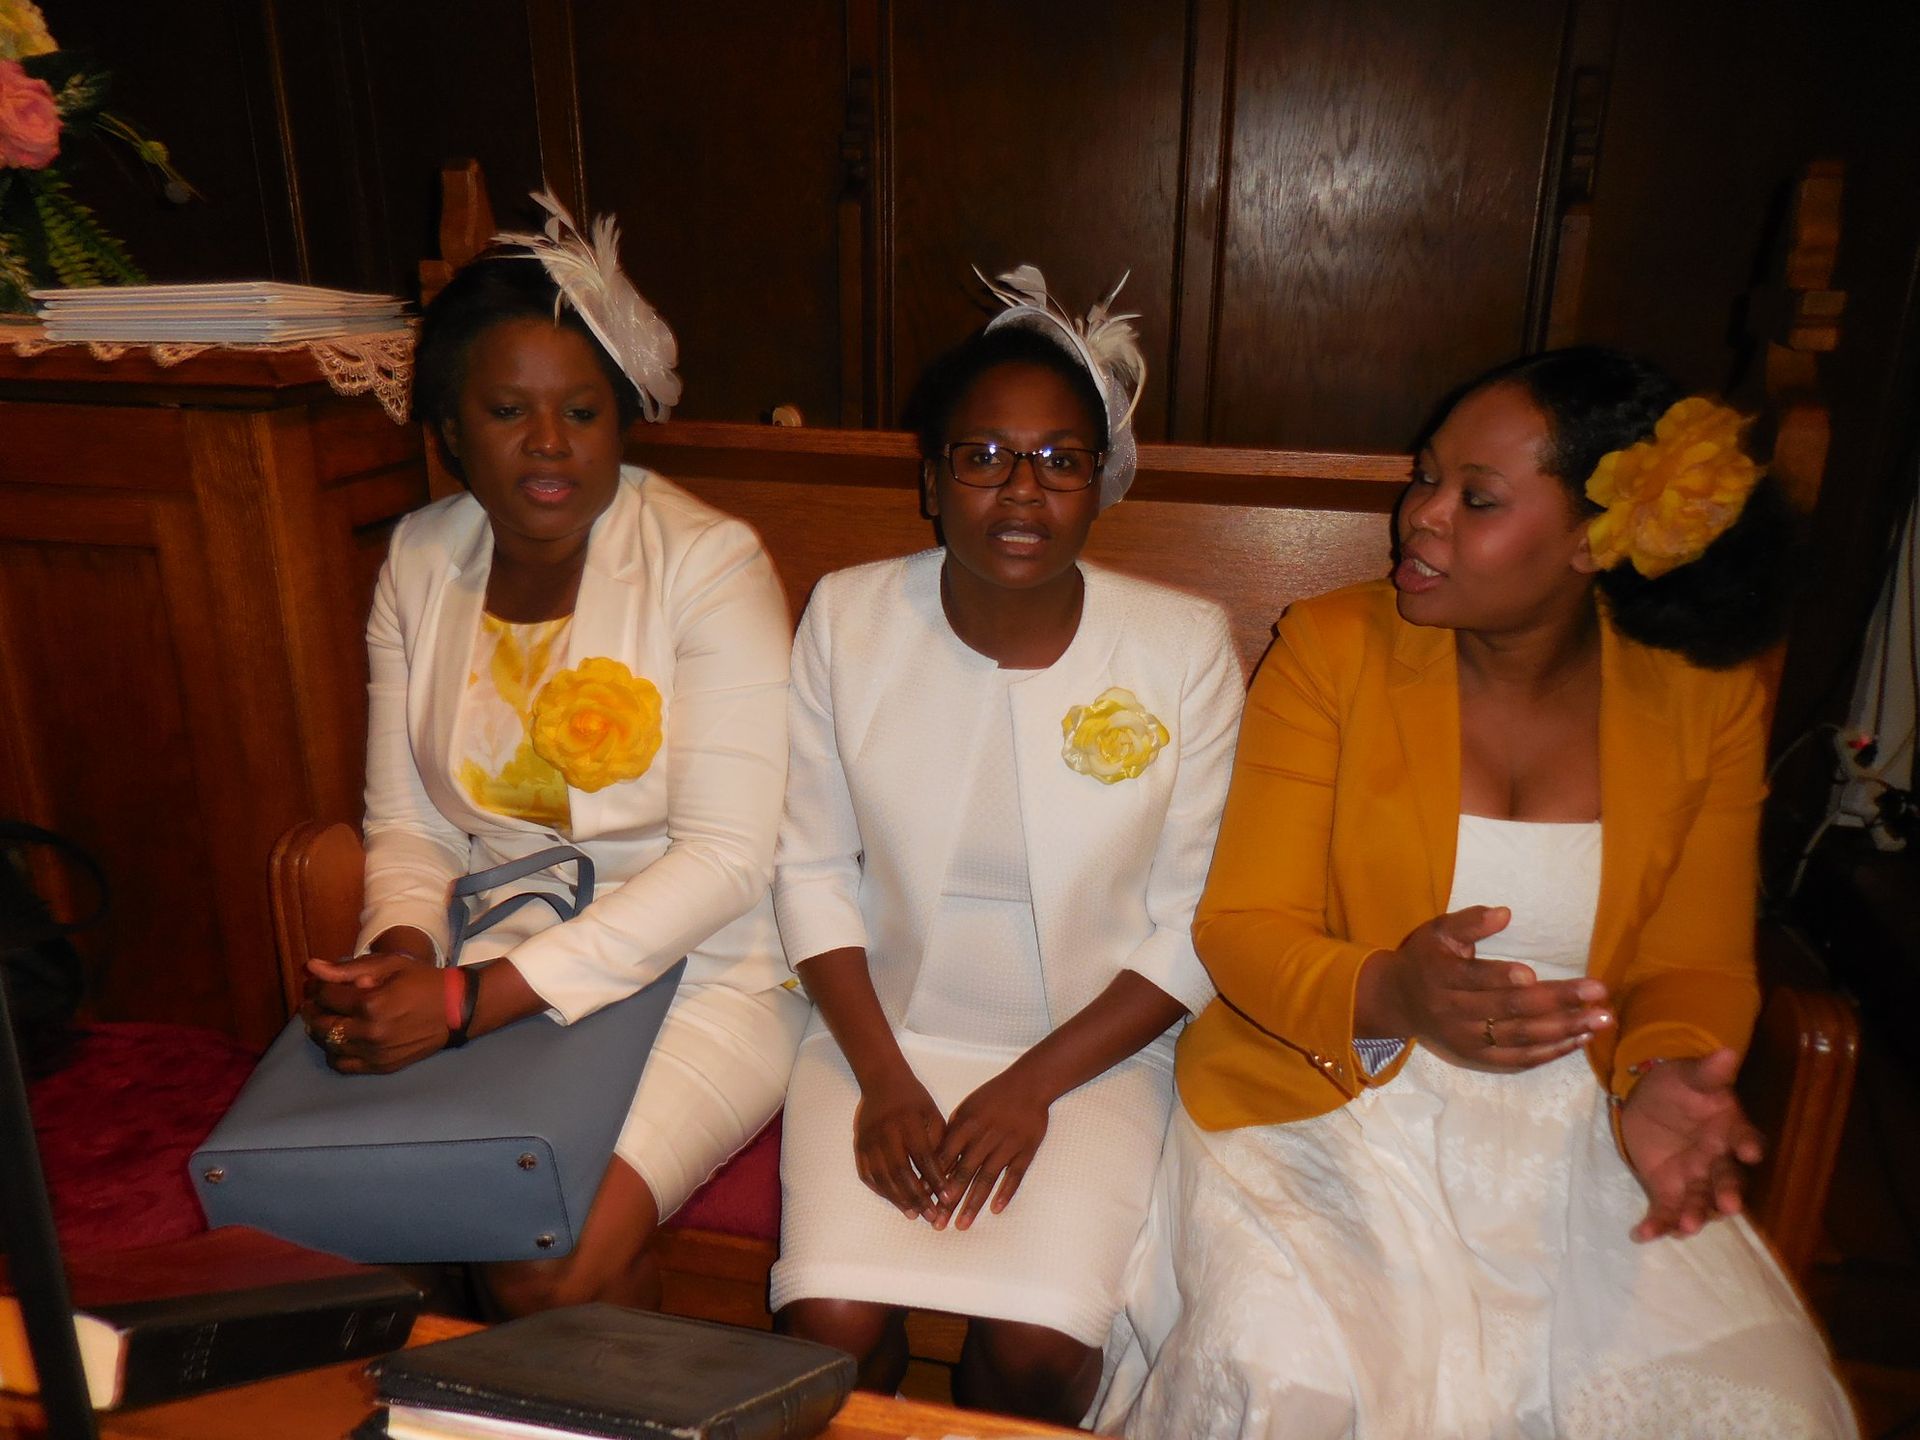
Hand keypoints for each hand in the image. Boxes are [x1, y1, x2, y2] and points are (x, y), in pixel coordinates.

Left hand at [300, 951, 446, 1073]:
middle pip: (322, 1023)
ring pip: (329, 1045)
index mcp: (370, 1003)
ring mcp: (375, 1052)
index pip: (326, 996)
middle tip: (312, 1001)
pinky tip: (339, 1040)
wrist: (456, 1009)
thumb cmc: (423, 981)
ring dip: (320, 1031)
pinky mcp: (381, 1066)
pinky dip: (334, 1053)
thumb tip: (311, 968)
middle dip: (312, 1009)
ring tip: (325, 1019)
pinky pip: (344, 1065)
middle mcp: (369, 1031)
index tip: (313, 982)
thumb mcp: (390, 965)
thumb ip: (348, 968)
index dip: (314, 986)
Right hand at [851, 1066, 948, 1222]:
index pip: (924, 1157)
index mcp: (908, 1123)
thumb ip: (939, 1141)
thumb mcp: (932, 1113)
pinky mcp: (859, 1146)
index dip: (936, 1179)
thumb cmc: (913, 1099)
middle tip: (931, 1215)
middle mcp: (886, 1133)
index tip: (948, 1197)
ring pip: (883, 1177)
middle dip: (918, 1197)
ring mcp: (869, 1141)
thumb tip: (947, 1173)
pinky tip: (894, 1200)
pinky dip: (881, 1190)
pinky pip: (868, 1174)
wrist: (882, 1082)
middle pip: (902, 1172)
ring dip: (899, 1199)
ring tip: (913, 1214)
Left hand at [934, 1067, 1050, 1230]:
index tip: (922, 1202)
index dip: (932, 1181)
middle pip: (963, 1173)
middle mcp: (984, 1136)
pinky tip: (995, 1210)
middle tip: (937, 1224)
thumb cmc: (994, 1095)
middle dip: (949, 1201)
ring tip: (962, 1224)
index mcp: (966, 1125)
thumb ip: (952, 1132)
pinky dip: (1005, 1192)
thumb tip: (935, 1157)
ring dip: (973, 1203)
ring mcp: (1006, 1144)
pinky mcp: (1026, 1150)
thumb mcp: (967, 1107)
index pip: (945, 1158)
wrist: (1029, 1084)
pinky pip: (1014, 1175)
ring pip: (987, 1178)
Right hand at [1363, 905, 1613, 1070]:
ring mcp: (1467, 1040)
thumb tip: (1505, 913)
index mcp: (1441, 977)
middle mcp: (1453, 1012)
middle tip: (1598, 992)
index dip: (1502, 977)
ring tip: (1601, 1019)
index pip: (1475, 979)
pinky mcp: (1477, 1058)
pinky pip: (1518, 1059)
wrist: (1399, 1002)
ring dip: (1564, 1029)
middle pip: (1509, 1010)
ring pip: (1520, 1037)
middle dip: (1557, 1001)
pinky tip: (1579, 1039)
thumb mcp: (1439, 931)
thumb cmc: (1427, 959)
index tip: (1535, 973)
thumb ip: (1470, 921)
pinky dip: (1550, 1051)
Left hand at [1619, 1049, 1763, 1242]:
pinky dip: (1656, 1225)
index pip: (1746, 1140)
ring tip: (1686, 1227)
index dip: (1749, 1146)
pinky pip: (1664, 1211)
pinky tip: (1642, 1235)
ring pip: (1699, 1202)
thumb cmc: (1679, 1086)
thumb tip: (1727, 1051)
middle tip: (1727, 1206)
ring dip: (1694, 1216)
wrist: (1648, 1099)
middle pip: (1728, 1182)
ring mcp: (1694, 1180)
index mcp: (1730, 1131)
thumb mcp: (1690, 1076)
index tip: (1749, 1153)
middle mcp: (1719, 1162)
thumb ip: (1708, 1072)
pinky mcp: (1667, 1191)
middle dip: (1728, 1194)